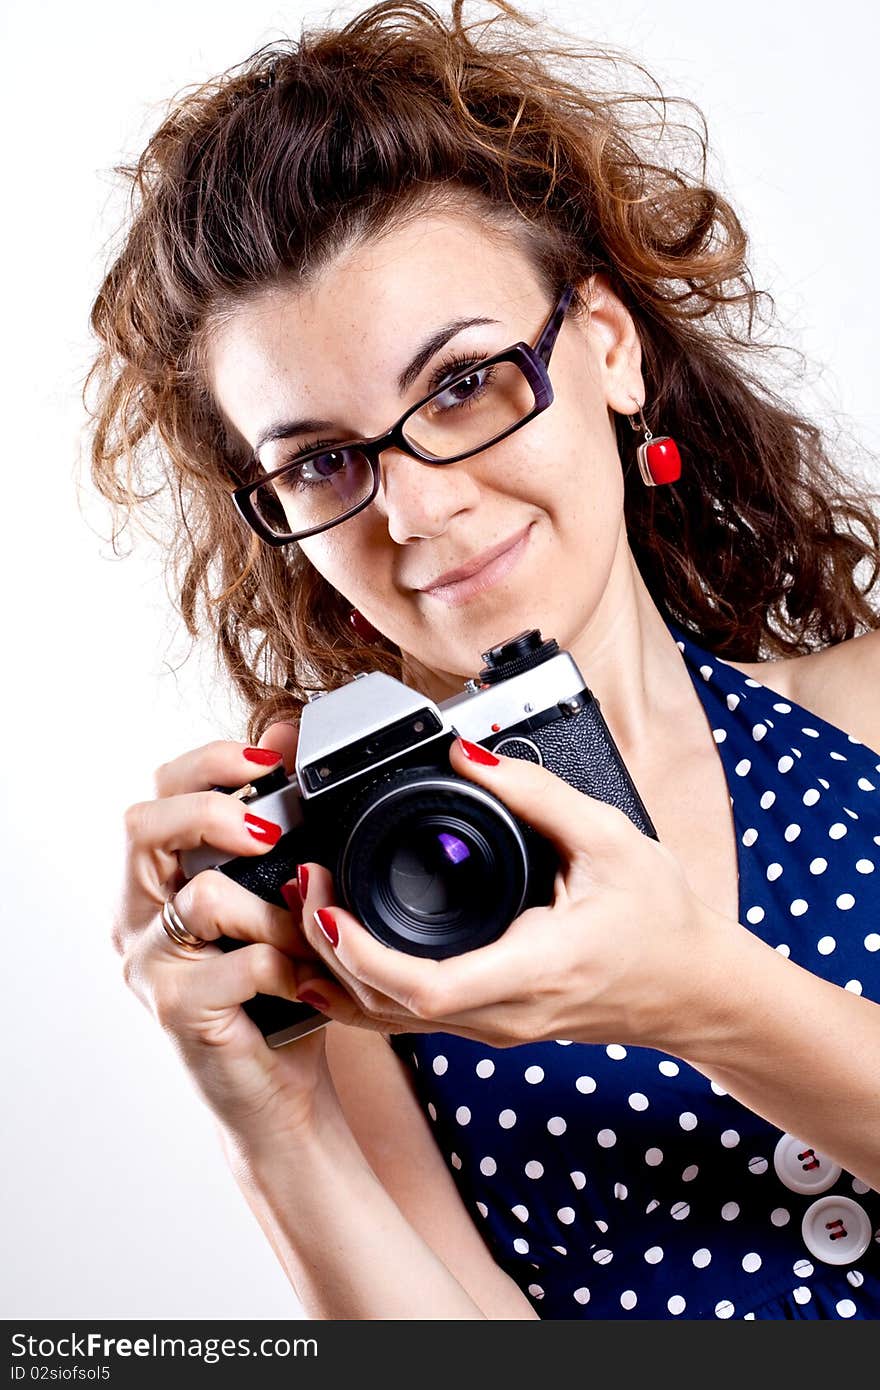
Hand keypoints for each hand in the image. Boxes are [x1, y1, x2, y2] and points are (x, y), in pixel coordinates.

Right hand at [113, 721, 341, 1145]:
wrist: (278, 1093)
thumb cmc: (276, 989)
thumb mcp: (276, 897)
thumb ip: (272, 826)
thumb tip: (283, 733)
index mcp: (154, 880)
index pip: (156, 792)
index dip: (209, 763)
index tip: (271, 759)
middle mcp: (135, 917)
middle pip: (143, 826)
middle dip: (214, 810)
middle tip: (270, 830)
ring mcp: (148, 966)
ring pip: (201, 896)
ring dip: (275, 910)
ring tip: (309, 935)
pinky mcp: (176, 1010)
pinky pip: (242, 962)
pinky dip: (288, 964)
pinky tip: (307, 983)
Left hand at [294, 738, 726, 1053]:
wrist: (694, 988)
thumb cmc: (661, 920)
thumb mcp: (609, 840)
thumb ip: (536, 792)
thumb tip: (468, 752)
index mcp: (536, 968)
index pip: (428, 988)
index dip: (363, 955)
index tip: (329, 907)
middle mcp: (506, 1013)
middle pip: (389, 1007)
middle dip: (330, 950)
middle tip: (307, 884)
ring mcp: (495, 1028)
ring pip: (391, 1021)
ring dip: (338, 970)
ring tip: (310, 907)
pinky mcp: (490, 1025)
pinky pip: (408, 1020)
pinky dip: (361, 991)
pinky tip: (331, 958)